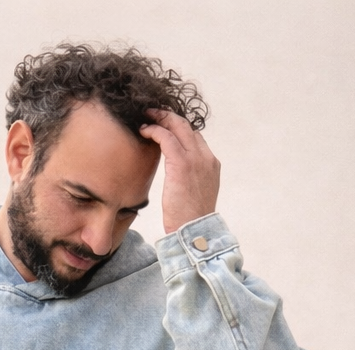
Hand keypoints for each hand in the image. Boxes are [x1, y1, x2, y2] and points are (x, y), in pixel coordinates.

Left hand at [139, 109, 220, 234]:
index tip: (164, 126)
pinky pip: (166, 137)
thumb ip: (191, 180)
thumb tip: (179, 180)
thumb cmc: (190, 220)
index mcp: (211, 163)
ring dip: (160, 118)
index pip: (194, 137)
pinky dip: (154, 130)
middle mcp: (206, 157)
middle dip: (168, 116)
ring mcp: (196, 159)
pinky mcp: (182, 164)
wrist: (194, 232)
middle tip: (152, 113)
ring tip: (145, 116)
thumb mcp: (196, 195)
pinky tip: (143, 130)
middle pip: (186, 126)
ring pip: (177, 126)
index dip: (178, 128)